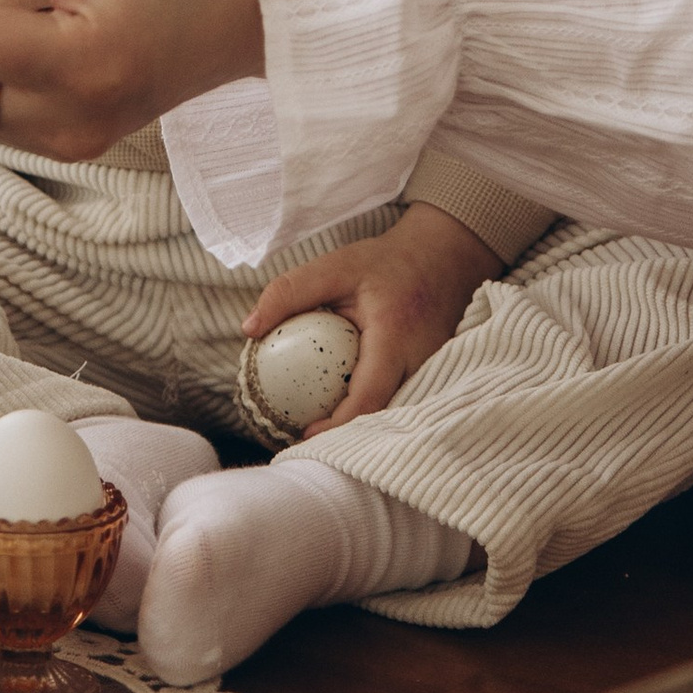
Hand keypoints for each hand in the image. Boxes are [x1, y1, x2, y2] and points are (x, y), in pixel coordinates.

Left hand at [242, 205, 501, 427]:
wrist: (443, 255)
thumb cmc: (385, 262)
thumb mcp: (334, 266)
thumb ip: (289, 292)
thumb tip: (249, 328)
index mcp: (395, 335)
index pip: (369, 395)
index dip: (338, 424)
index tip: (306, 432)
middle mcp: (421, 361)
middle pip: (384, 415)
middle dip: (348, 435)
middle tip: (309, 438)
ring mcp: (433, 372)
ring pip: (395, 413)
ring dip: (363, 424)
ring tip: (325, 429)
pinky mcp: (434, 375)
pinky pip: (404, 401)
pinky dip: (377, 408)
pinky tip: (350, 408)